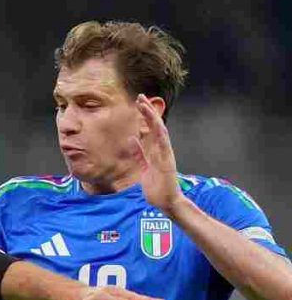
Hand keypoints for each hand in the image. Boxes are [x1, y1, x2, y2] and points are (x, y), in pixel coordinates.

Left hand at [133, 94, 182, 213]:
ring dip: (153, 118)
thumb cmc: (155, 187)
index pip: (150, 129)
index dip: (144, 116)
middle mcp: (162, 150)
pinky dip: (161, 135)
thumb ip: (138, 153)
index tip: (137, 103)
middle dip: (148, 111)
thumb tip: (131, 139)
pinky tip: (157, 125)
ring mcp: (166, 154)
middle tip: (140, 97)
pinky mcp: (168, 162)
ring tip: (145, 106)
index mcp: (156, 150)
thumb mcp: (143, 167)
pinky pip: (165, 146)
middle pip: (155, 126)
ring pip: (160, 132)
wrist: (166, 202)